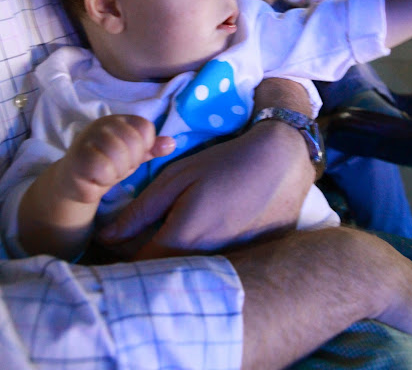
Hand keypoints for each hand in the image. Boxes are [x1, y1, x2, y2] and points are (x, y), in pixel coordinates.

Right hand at [59, 114, 174, 204]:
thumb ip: (151, 148)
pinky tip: (94, 178)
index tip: (129, 156)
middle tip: (115, 166)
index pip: (145, 129)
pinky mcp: (76, 157)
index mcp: (120, 119)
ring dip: (115, 173)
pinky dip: (103, 180)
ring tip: (105, 172)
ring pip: (119, 158)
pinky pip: (103, 170)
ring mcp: (87, 138)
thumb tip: (172, 144)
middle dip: (129, 163)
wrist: (75, 181)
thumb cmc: (107, 164)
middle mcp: (103, 124)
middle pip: (134, 144)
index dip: (142, 148)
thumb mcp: (133, 155)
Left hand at [98, 118, 313, 258]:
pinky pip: (210, 268)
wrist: (281, 163)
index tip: (111, 242)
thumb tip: (106, 236)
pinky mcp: (246, 263)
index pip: (135, 267)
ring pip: (185, 272)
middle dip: (142, 259)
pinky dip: (197, 256)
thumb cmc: (224, 164)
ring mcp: (227, 267)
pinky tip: (202, 231)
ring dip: (170, 259)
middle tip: (136, 235)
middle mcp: (203, 264)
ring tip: (167, 231)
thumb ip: (140, 210)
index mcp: (181, 242)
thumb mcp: (177, 178)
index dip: (119, 256)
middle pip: (161, 273)